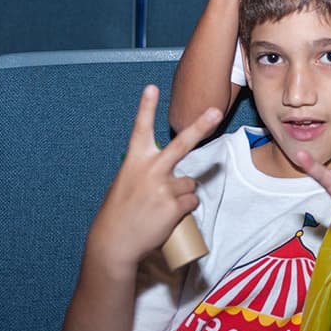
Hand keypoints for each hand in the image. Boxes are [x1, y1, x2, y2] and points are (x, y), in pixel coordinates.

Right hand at [87, 85, 221, 271]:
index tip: (151, 87)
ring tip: (162, 205)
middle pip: (181, 144)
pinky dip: (184, 208)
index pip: (140, 129)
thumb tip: (174, 175)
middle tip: (216, 111)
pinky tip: (167, 215)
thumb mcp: (127, 183)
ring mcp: (163, 187)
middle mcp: (150, 170)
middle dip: (201, 126)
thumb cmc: (120, 211)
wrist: (114, 242)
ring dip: (182, 193)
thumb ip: (148, 172)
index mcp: (134, 161)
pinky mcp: (174, 206)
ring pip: (190, 183)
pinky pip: (191, 201)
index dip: (146, 107)